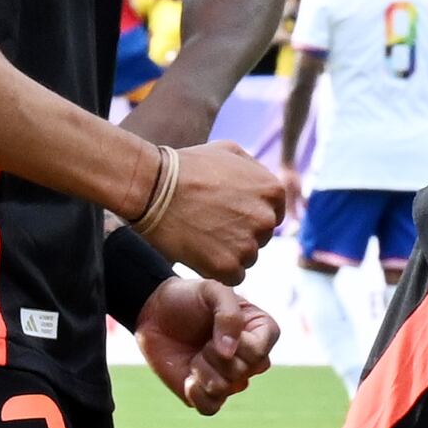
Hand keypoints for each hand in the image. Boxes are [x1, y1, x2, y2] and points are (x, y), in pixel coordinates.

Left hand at [132, 274, 276, 413]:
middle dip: (215, 354)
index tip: (217, 325)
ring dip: (203, 370)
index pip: (259, 352)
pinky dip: (197, 394)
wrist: (155, 312)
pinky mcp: (207, 393)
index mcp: (260, 332)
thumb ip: (229, 314)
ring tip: (196, 354)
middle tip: (203, 340)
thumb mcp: (212, 290)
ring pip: (225, 388)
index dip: (237, 343)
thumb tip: (229, 353)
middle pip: (243, 372)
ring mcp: (230, 378)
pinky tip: (188, 378)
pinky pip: (211, 408)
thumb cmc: (188, 297)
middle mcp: (249, 359)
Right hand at [134, 139, 290, 279]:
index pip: (273, 214)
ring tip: (202, 235)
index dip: (250, 215)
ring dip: (230, 252)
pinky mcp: (228, 267)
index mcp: (273, 191)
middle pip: (262, 238)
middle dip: (241, 234)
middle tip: (210, 223)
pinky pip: (233, 276)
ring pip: (248, 258)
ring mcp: (248, 245)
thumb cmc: (188, 166)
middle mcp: (266, 219)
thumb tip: (265, 189)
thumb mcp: (229, 151)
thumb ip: (255, 170)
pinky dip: (218, 269)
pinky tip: (200, 252)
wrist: (154, 187)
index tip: (227, 213)